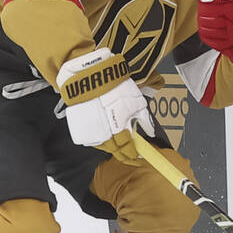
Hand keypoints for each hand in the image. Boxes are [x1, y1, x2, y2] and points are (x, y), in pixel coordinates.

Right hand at [56, 49, 153, 164]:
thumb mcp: (136, 100)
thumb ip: (144, 119)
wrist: (90, 75)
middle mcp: (105, 132)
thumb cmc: (115, 85)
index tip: (139, 157)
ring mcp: (92, 130)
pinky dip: (102, 142)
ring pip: (104, 147)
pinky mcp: (83, 126)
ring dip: (113, 150)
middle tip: (131, 156)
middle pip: (116, 151)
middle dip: (124, 155)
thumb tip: (150, 132)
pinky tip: (107, 140)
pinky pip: (94, 140)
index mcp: (119, 126)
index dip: (134, 155)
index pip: (128, 149)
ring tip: (120, 149)